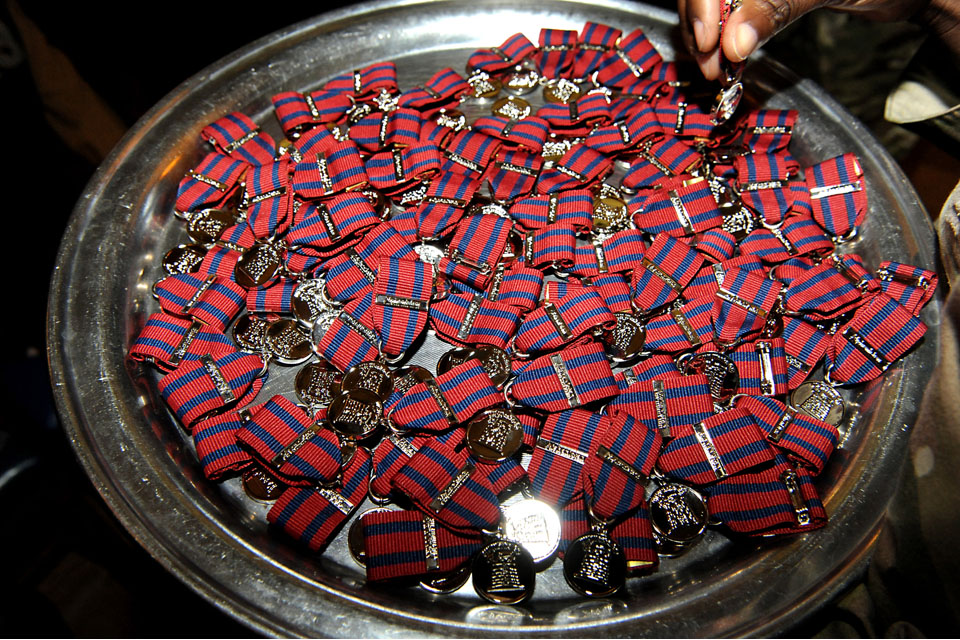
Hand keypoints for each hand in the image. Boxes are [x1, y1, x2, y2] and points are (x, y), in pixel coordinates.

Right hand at [678, 0, 932, 79]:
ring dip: (707, 39)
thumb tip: (734, 41)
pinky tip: (726, 57)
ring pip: (710, 7)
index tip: (708, 40)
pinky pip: (728, 16)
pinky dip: (722, 39)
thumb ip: (776, 8)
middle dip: (701, 28)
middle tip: (711, 65)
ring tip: (717, 68)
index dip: (702, 6)